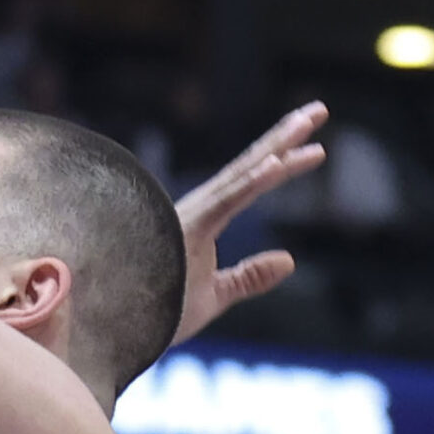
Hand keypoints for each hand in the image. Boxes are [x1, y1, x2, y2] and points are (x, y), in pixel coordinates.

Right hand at [170, 102, 328, 346]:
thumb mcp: (214, 296)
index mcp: (207, 218)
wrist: (115, 325)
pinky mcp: (190, 229)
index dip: (284, 159)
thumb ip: (250, 277)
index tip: (317, 144)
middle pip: (252, 164)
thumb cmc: (154, 311)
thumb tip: (290, 260)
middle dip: (287, 135)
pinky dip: (254, 180)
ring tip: (310, 121)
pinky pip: (228, 200)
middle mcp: (202, 208)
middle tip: (319, 108)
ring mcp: (195, 215)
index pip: (252, 181)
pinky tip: (278, 163)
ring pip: (244, 174)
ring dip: (279, 146)